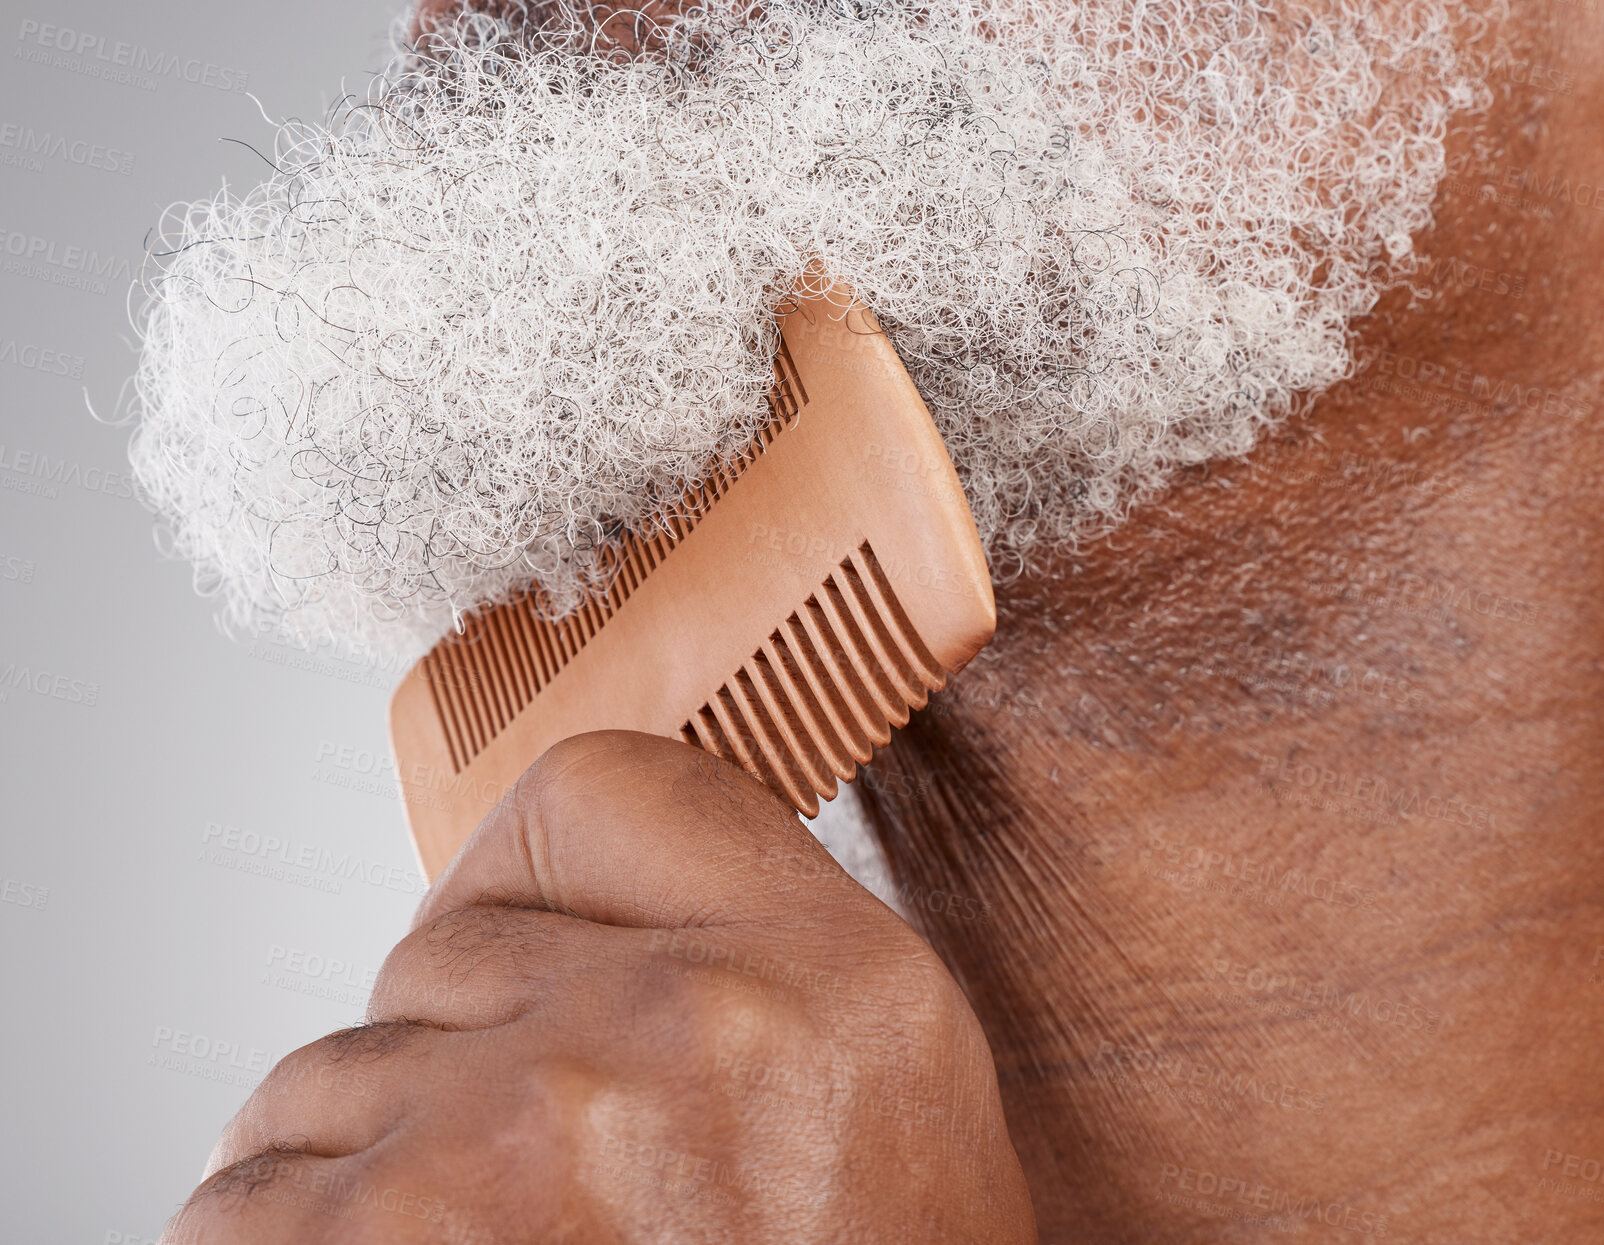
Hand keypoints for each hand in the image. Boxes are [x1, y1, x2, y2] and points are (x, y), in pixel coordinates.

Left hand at [162, 731, 1036, 1242]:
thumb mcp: (884, 1098)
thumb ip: (744, 951)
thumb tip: (555, 913)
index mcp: (836, 980)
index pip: (593, 793)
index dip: (531, 891)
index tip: (528, 979)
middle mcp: (694, 1027)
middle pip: (439, 951)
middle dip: (454, 1062)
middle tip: (543, 1194)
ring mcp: (536, 1133)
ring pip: (329, 1074)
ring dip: (366, 1169)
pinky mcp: (390, 1243)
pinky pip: (242, 1201)